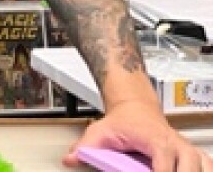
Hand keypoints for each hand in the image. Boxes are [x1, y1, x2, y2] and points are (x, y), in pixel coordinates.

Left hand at [66, 99, 212, 171]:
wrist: (137, 105)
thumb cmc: (123, 120)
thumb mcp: (100, 131)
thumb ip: (85, 147)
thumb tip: (70, 159)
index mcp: (157, 141)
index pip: (165, 169)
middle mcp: (177, 146)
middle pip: (190, 171)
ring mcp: (188, 150)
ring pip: (203, 167)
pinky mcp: (194, 155)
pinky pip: (208, 166)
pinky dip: (204, 171)